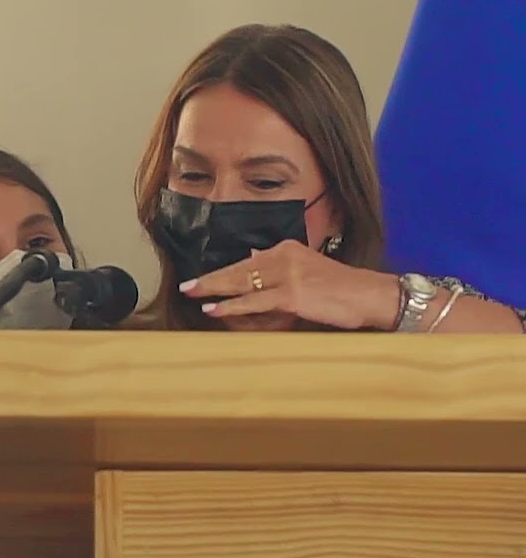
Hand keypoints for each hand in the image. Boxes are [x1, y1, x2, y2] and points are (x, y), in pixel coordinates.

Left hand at [180, 240, 399, 329]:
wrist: (370, 295)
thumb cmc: (340, 290)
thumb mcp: (306, 271)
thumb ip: (278, 267)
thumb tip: (250, 261)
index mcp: (287, 249)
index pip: (247, 261)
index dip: (223, 272)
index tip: (203, 279)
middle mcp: (284, 256)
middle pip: (239, 268)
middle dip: (211, 278)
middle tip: (187, 285)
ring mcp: (288, 274)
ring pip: (243, 282)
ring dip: (215, 290)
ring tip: (193, 294)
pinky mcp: (293, 294)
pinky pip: (255, 301)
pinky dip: (233, 306)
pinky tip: (216, 309)